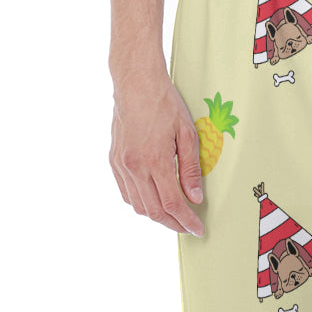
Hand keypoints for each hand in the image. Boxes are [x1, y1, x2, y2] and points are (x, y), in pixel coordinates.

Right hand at [109, 72, 203, 234]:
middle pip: (154, 211)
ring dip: (156, 216)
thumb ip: (190, 169)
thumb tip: (194, 197)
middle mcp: (134, 166)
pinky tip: (152, 201)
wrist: (135, 82)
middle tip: (187, 226)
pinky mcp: (114, 160)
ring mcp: (121, 165)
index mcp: (155, 161)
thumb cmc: (163, 103)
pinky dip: (140, 203)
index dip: (186, 221)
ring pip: (138, 206)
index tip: (197, 229)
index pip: (172, 204)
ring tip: (172, 216)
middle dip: (173, 223)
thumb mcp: (187, 134)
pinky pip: (126, 193)